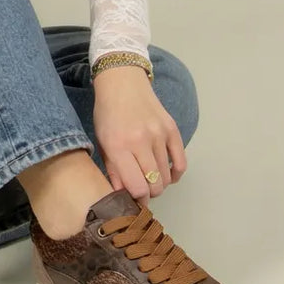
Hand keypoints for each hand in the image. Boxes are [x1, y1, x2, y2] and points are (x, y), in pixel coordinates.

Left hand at [92, 65, 186, 203]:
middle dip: (149, 194)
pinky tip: (167, 174)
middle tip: (143, 191)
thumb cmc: (107, 114)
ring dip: (160, 184)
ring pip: (167, 176)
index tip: (134, 199)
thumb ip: (112, 170)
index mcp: (118, 146)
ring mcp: (159, 135)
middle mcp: (140, 141)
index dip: (137, 199)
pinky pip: (181, 163)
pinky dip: (175, 174)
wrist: (122, 83)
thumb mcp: (102, 142)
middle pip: (155, 185)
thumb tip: (123, 196)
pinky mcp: (172, 129)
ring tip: (150, 180)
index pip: (137, 187)